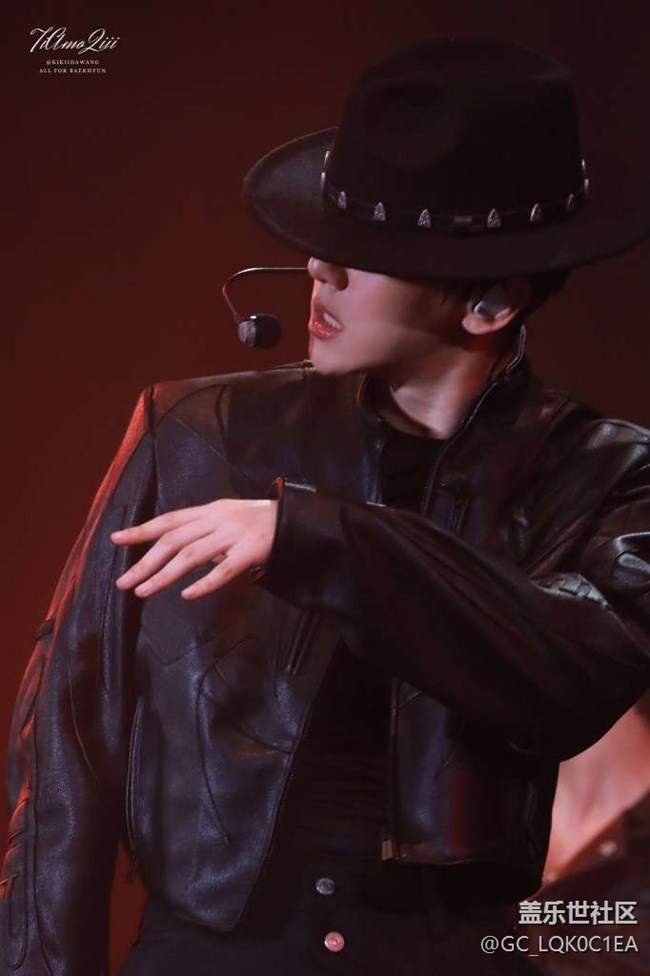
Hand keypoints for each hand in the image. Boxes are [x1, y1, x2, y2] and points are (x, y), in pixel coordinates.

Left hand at [111, 499, 277, 599]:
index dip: (142, 530)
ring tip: (143, 591)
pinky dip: (204, 583)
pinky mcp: (252, 552)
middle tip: (123, 582)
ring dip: (164, 575)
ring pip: (192, 555)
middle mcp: (218, 520)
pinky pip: (224, 570)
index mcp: (211, 510)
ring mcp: (234, 535)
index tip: (116, 539)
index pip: (169, 520)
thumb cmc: (262, 522)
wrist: (299, 519)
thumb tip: (178, 551)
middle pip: (174, 540)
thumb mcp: (229, 518)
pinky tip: (187, 595)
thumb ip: (204, 532)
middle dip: (145, 561)